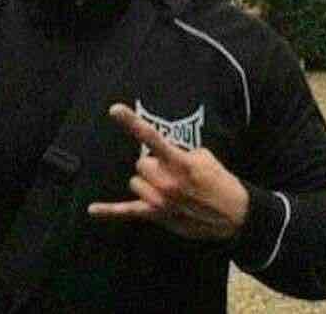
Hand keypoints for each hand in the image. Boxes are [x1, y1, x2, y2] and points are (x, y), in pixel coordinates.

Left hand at [88, 104, 248, 240]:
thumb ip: (178, 151)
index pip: (151, 137)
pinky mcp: (156, 215)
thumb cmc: (218, 180)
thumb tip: (160, 150)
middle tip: (173, 172)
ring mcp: (160, 200)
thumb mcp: (203, 157)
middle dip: (154, 165)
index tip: (114, 109)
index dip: (132, 122)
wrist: (234, 214)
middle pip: (141, 164)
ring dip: (148, 183)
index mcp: (179, 162)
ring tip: (169, 189)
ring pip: (135, 182)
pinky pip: (127, 212)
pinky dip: (109, 211)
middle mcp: (166, 181)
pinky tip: (92, 210)